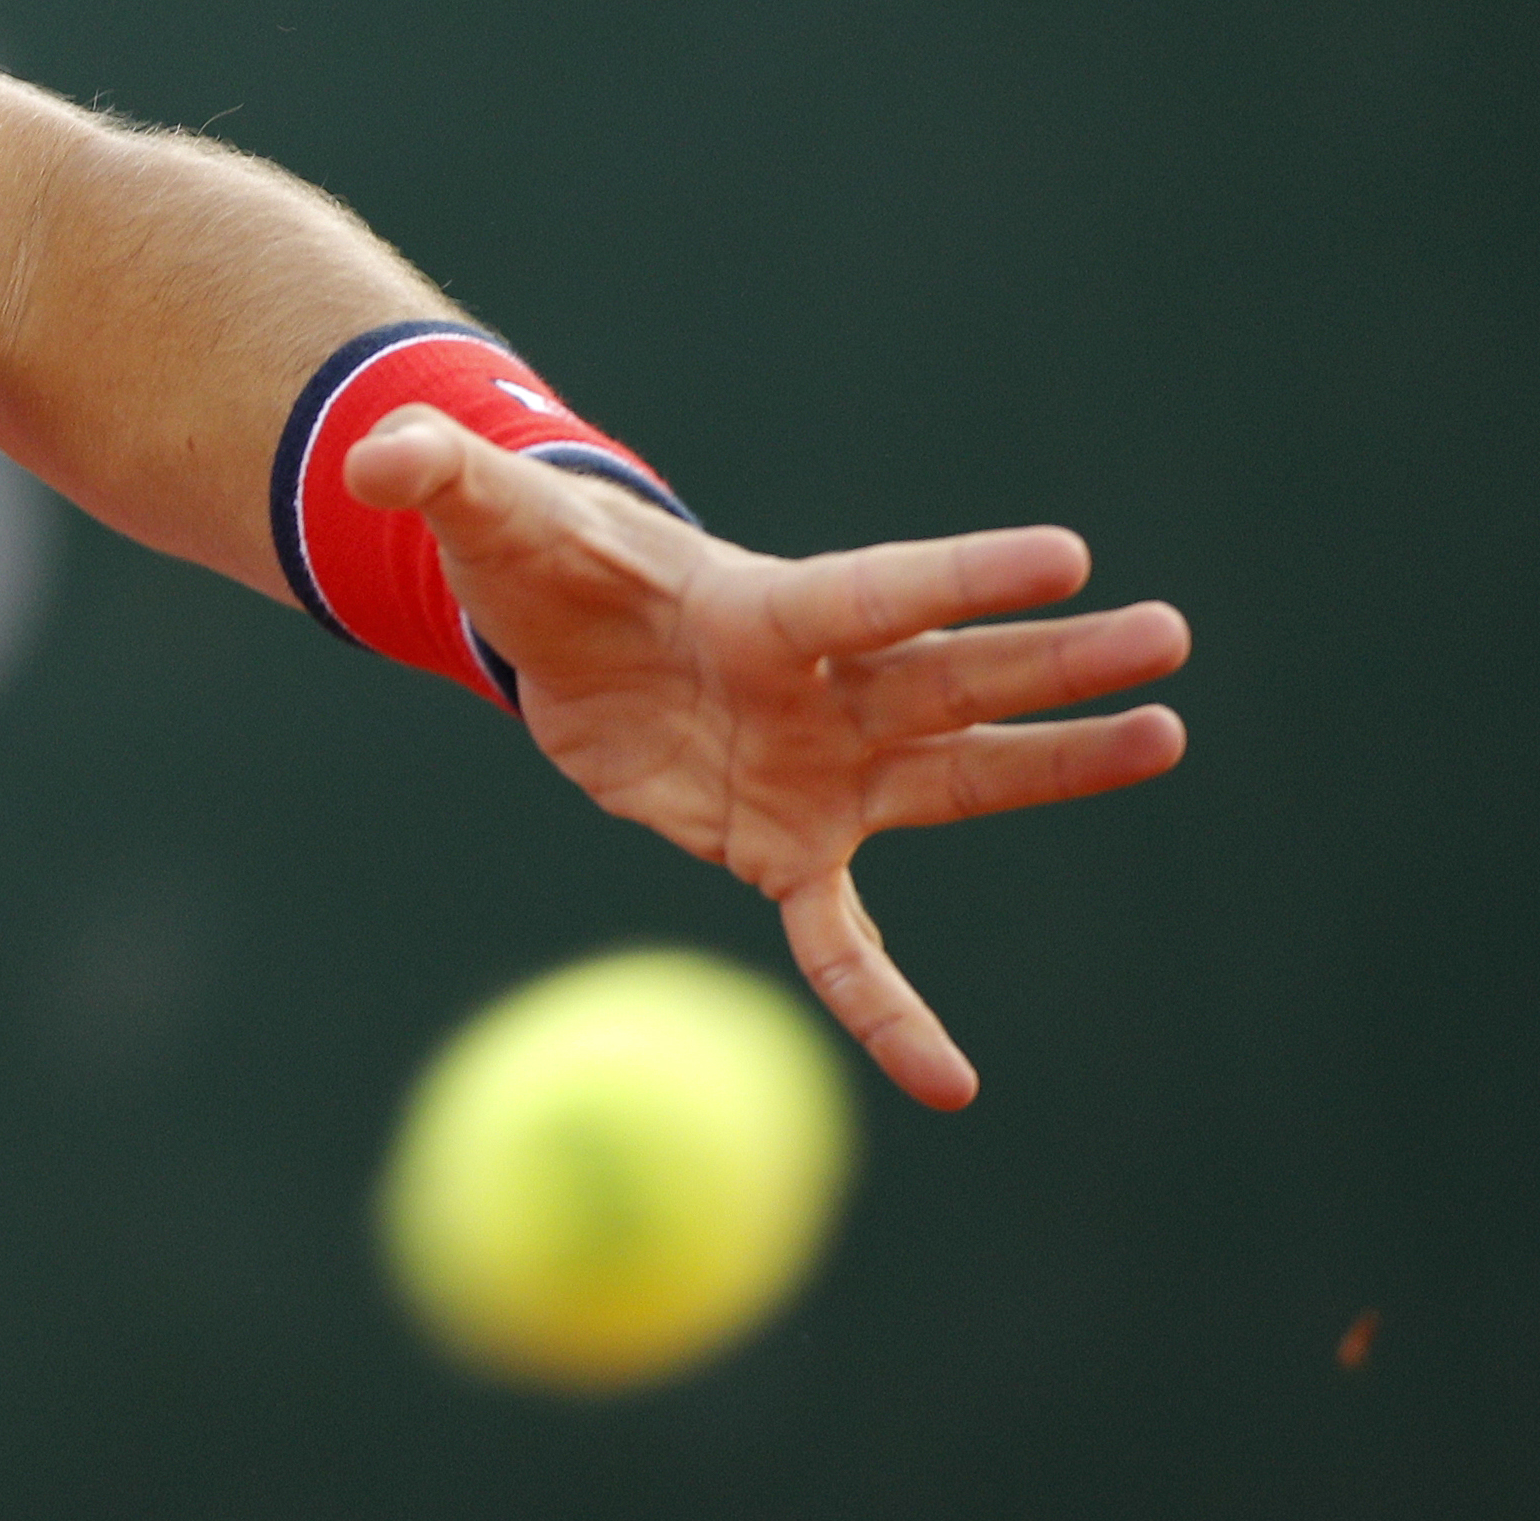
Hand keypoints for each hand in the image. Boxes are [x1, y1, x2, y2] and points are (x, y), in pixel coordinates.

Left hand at [343, 407, 1190, 1110]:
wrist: (564, 637)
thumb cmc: (542, 565)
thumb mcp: (484, 522)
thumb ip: (436, 481)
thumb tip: (370, 455)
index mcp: (764, 604)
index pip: (875, 590)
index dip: (960, 577)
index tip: (1068, 555)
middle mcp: (823, 685)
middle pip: (951, 674)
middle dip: (1052, 663)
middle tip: (1167, 637)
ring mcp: (823, 767)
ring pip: (958, 775)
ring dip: (1056, 766)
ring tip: (1169, 736)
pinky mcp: (787, 848)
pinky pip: (848, 945)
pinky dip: (887, 1012)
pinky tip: (951, 1084)